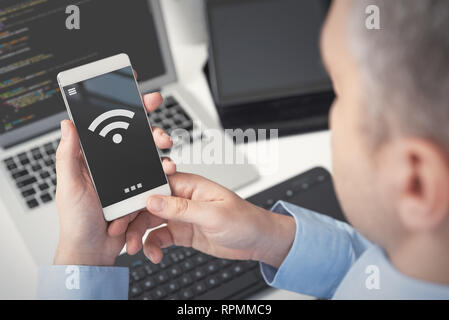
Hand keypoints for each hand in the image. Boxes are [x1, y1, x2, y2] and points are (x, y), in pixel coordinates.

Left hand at [54, 92, 175, 265]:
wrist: (93, 251)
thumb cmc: (76, 222)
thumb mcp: (68, 186)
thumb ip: (68, 155)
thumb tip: (68, 125)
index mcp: (93, 160)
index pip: (107, 126)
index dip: (121, 107)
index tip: (133, 91)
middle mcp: (112, 166)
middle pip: (134, 136)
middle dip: (148, 123)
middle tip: (156, 115)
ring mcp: (128, 178)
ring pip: (149, 154)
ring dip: (160, 148)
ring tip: (166, 147)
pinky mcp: (140, 192)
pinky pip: (156, 177)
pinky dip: (165, 172)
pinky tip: (168, 171)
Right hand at [129, 173, 296, 268]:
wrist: (257, 241)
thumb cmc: (244, 220)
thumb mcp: (213, 214)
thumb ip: (181, 208)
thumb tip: (152, 200)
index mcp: (188, 185)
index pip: (154, 185)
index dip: (135, 197)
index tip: (120, 211)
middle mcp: (181, 198)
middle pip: (146, 205)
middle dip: (131, 220)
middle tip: (121, 235)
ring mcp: (180, 216)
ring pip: (149, 223)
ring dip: (139, 236)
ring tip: (136, 250)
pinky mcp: (181, 232)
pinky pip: (159, 237)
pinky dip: (153, 247)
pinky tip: (155, 255)